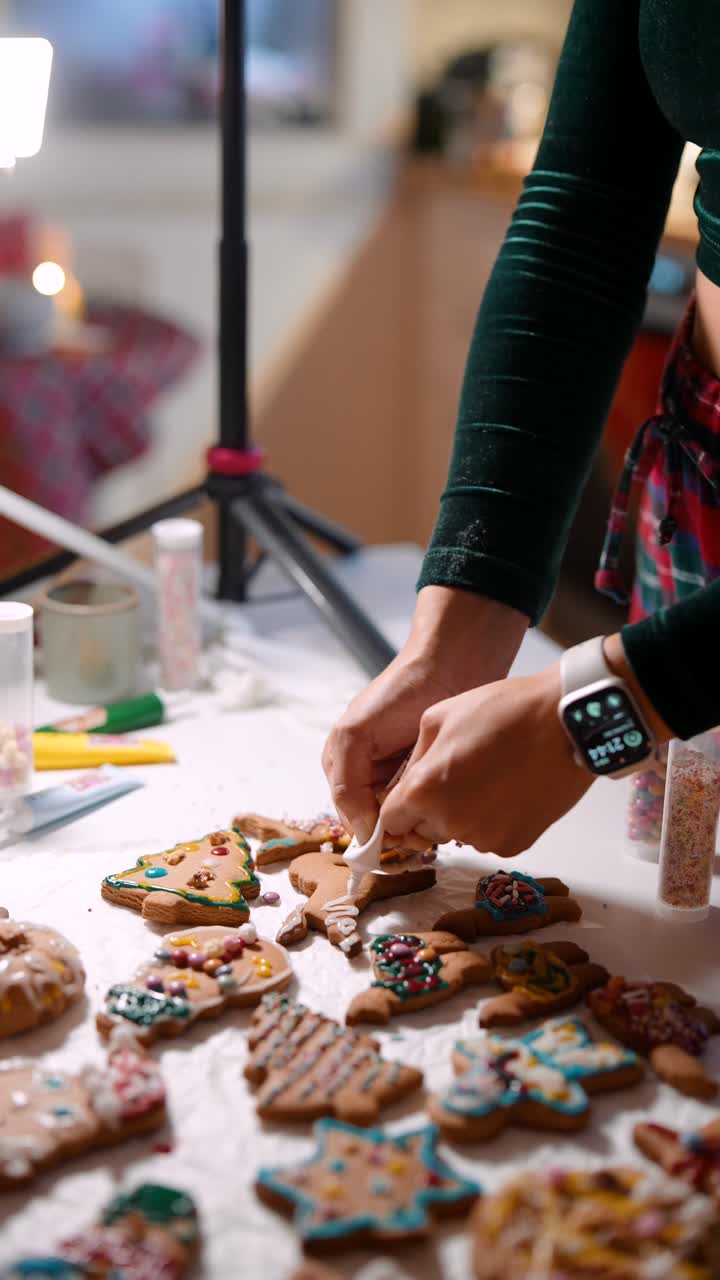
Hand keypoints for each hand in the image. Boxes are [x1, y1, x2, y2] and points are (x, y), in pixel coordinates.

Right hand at [322, 586, 527, 842]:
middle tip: (426, 830)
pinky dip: (438, 813)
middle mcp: (371, 776)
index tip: (400, 836)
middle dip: (402, 830)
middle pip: (381, 825)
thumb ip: (347, 783)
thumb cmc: (400, 692)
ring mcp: (402, 776)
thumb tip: (364, 833)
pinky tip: (453, 808)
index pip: (352, 819)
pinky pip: (430, 807)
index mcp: (343, 766)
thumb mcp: (357, 733)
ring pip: (407, 820)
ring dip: (422, 825)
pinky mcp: (431, 775)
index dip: (374, 833)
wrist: (451, 664)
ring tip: (441, 818)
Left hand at [379, 661, 593, 856]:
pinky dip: (493, 821)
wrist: (564, 723)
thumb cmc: (504, 711)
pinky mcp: (514, 844)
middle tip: (456, 777)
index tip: (411, 797)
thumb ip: (414, 758)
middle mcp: (450, 822)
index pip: (390, 820)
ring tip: (488, 777)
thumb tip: (405, 783)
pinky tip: (508, 790)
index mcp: (424, 791)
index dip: (399, 805)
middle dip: (430, 809)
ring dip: (463, 815)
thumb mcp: (438, 718)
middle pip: (423, 830)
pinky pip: (489, 838)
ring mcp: (484, 838)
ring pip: (457, 834)